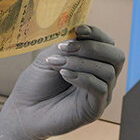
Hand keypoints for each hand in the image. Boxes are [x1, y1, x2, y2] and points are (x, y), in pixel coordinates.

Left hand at [0, 25, 124, 139]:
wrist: (24, 110)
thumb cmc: (36, 83)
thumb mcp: (50, 57)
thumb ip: (67, 46)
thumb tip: (79, 32)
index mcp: (92, 62)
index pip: (107, 43)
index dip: (97, 34)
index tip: (78, 29)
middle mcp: (101, 77)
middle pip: (116, 56)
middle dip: (91, 47)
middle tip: (64, 48)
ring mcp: (101, 94)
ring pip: (107, 71)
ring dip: (80, 62)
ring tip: (57, 64)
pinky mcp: (95, 109)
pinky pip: (101, 88)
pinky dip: (82, 77)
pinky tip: (64, 74)